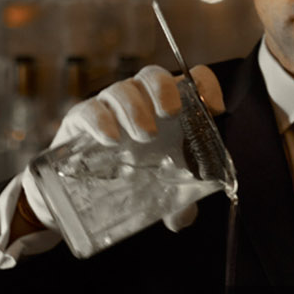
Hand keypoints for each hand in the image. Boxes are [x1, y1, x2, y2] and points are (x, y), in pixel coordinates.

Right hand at [21, 64, 224, 233]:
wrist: (81, 197)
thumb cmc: (131, 183)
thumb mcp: (161, 196)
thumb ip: (178, 206)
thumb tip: (182, 217)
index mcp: (167, 112)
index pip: (190, 81)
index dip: (204, 86)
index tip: (213, 108)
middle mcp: (139, 103)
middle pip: (152, 75)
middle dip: (163, 90)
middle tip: (170, 115)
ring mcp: (109, 109)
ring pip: (122, 89)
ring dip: (135, 108)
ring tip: (144, 136)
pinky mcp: (80, 121)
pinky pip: (89, 109)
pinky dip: (101, 120)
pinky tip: (111, 139)